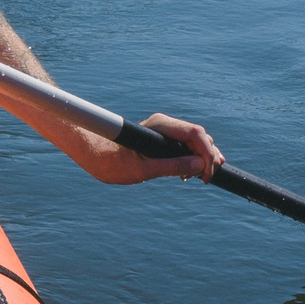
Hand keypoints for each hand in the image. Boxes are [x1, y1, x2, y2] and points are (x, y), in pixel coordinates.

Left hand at [93, 113, 221, 185]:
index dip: (207, 152)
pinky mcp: (163, 139)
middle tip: (206, 178)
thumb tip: (199, 166)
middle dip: (208, 156)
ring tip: (199, 177)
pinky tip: (194, 172)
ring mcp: (165, 131)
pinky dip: (194, 158)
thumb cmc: (113, 162)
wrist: (95, 156)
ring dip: (202, 158)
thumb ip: (172, 167)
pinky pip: (186, 146)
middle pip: (200, 136)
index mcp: (161, 126)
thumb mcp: (144, 170)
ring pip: (195, 141)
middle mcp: (165, 124)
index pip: (195, 134)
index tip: (207, 173)